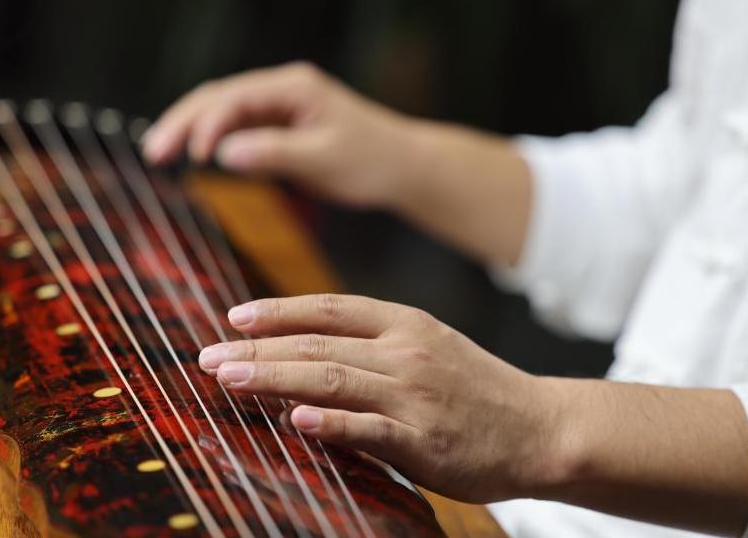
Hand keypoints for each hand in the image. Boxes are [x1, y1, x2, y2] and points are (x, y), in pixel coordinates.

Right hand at [144, 62, 532, 265]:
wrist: (402, 166)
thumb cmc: (372, 161)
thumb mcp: (323, 160)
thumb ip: (274, 154)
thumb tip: (223, 153)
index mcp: (295, 87)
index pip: (237, 97)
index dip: (208, 123)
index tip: (192, 155)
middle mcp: (284, 89)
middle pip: (221, 97)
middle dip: (184, 122)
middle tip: (153, 152)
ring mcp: (281, 105)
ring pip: (224, 110)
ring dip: (192, 129)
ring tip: (160, 153)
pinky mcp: (282, 124)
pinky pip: (239, 126)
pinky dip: (214, 139)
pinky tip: (193, 155)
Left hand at [197, 294, 563, 502]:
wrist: (540, 428)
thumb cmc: (478, 390)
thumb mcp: (430, 347)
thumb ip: (374, 344)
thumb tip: (306, 350)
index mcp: (405, 324)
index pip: (329, 308)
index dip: (277, 311)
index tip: (234, 318)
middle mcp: (405, 352)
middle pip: (317, 344)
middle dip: (257, 349)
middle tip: (207, 357)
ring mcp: (414, 395)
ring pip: (331, 379)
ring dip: (273, 377)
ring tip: (227, 379)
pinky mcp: (423, 440)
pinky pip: (368, 429)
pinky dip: (329, 423)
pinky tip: (293, 420)